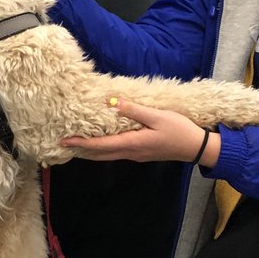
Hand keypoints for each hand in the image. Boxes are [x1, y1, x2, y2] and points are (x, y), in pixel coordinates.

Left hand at [61, 98, 218, 166]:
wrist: (196, 148)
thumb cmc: (179, 130)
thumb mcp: (158, 116)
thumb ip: (134, 110)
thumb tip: (112, 102)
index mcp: (132, 143)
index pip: (100, 145)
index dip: (81, 143)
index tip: (64, 141)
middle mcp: (131, 152)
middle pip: (100, 154)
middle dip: (81, 150)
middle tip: (63, 145)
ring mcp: (136, 155)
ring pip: (108, 155)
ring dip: (91, 152)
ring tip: (76, 146)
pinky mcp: (141, 153)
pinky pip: (116, 153)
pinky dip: (103, 150)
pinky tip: (101, 144)